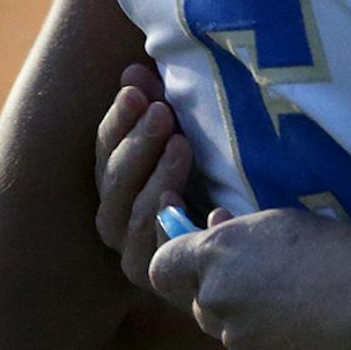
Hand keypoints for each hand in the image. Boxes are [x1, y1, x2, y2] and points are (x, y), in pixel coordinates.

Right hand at [94, 65, 194, 291]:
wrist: (244, 259)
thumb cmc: (214, 187)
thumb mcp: (186, 143)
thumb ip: (157, 109)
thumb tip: (133, 70)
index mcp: (117, 183)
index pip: (105, 148)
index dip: (118, 119)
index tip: (137, 88)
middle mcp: (116, 219)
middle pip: (113, 180)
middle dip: (135, 143)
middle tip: (163, 111)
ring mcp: (133, 253)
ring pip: (132, 215)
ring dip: (155, 177)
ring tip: (183, 144)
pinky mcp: (158, 279)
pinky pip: (158, 253)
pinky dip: (169, 228)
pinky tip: (190, 204)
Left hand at [149, 207, 350, 349]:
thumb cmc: (337, 249)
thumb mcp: (285, 220)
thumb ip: (238, 229)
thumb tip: (214, 224)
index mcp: (217, 257)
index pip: (161, 268)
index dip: (179, 265)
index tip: (204, 259)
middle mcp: (218, 303)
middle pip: (200, 303)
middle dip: (224, 293)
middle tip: (267, 276)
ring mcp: (242, 343)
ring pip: (233, 331)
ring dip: (254, 319)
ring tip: (301, 302)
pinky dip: (280, 344)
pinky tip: (314, 328)